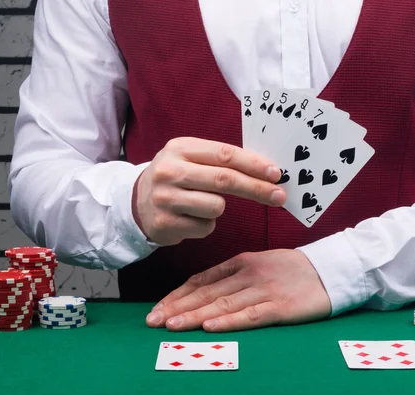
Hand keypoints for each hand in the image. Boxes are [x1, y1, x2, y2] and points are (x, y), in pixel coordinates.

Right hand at [133, 137, 285, 244]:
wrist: (135, 203)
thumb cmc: (176, 178)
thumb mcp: (190, 158)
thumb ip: (221, 160)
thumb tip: (266, 170)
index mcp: (180, 148)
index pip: (225, 154)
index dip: (254, 164)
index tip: (276, 174)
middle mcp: (170, 171)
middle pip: (225, 180)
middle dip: (257, 188)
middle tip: (279, 196)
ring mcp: (165, 198)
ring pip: (217, 206)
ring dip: (219, 208)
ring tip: (202, 204)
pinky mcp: (165, 223)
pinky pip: (206, 227)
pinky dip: (206, 224)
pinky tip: (190, 217)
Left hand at [145, 250, 331, 331]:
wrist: (329, 270)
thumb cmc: (292, 270)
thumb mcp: (259, 263)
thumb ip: (232, 274)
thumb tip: (201, 288)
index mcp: (241, 262)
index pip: (202, 280)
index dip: (177, 295)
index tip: (158, 308)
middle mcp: (248, 275)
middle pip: (206, 293)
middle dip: (177, 307)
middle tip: (152, 320)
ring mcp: (264, 291)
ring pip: (222, 304)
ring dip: (194, 315)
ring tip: (170, 325)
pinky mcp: (280, 307)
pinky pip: (250, 315)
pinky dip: (228, 321)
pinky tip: (210, 327)